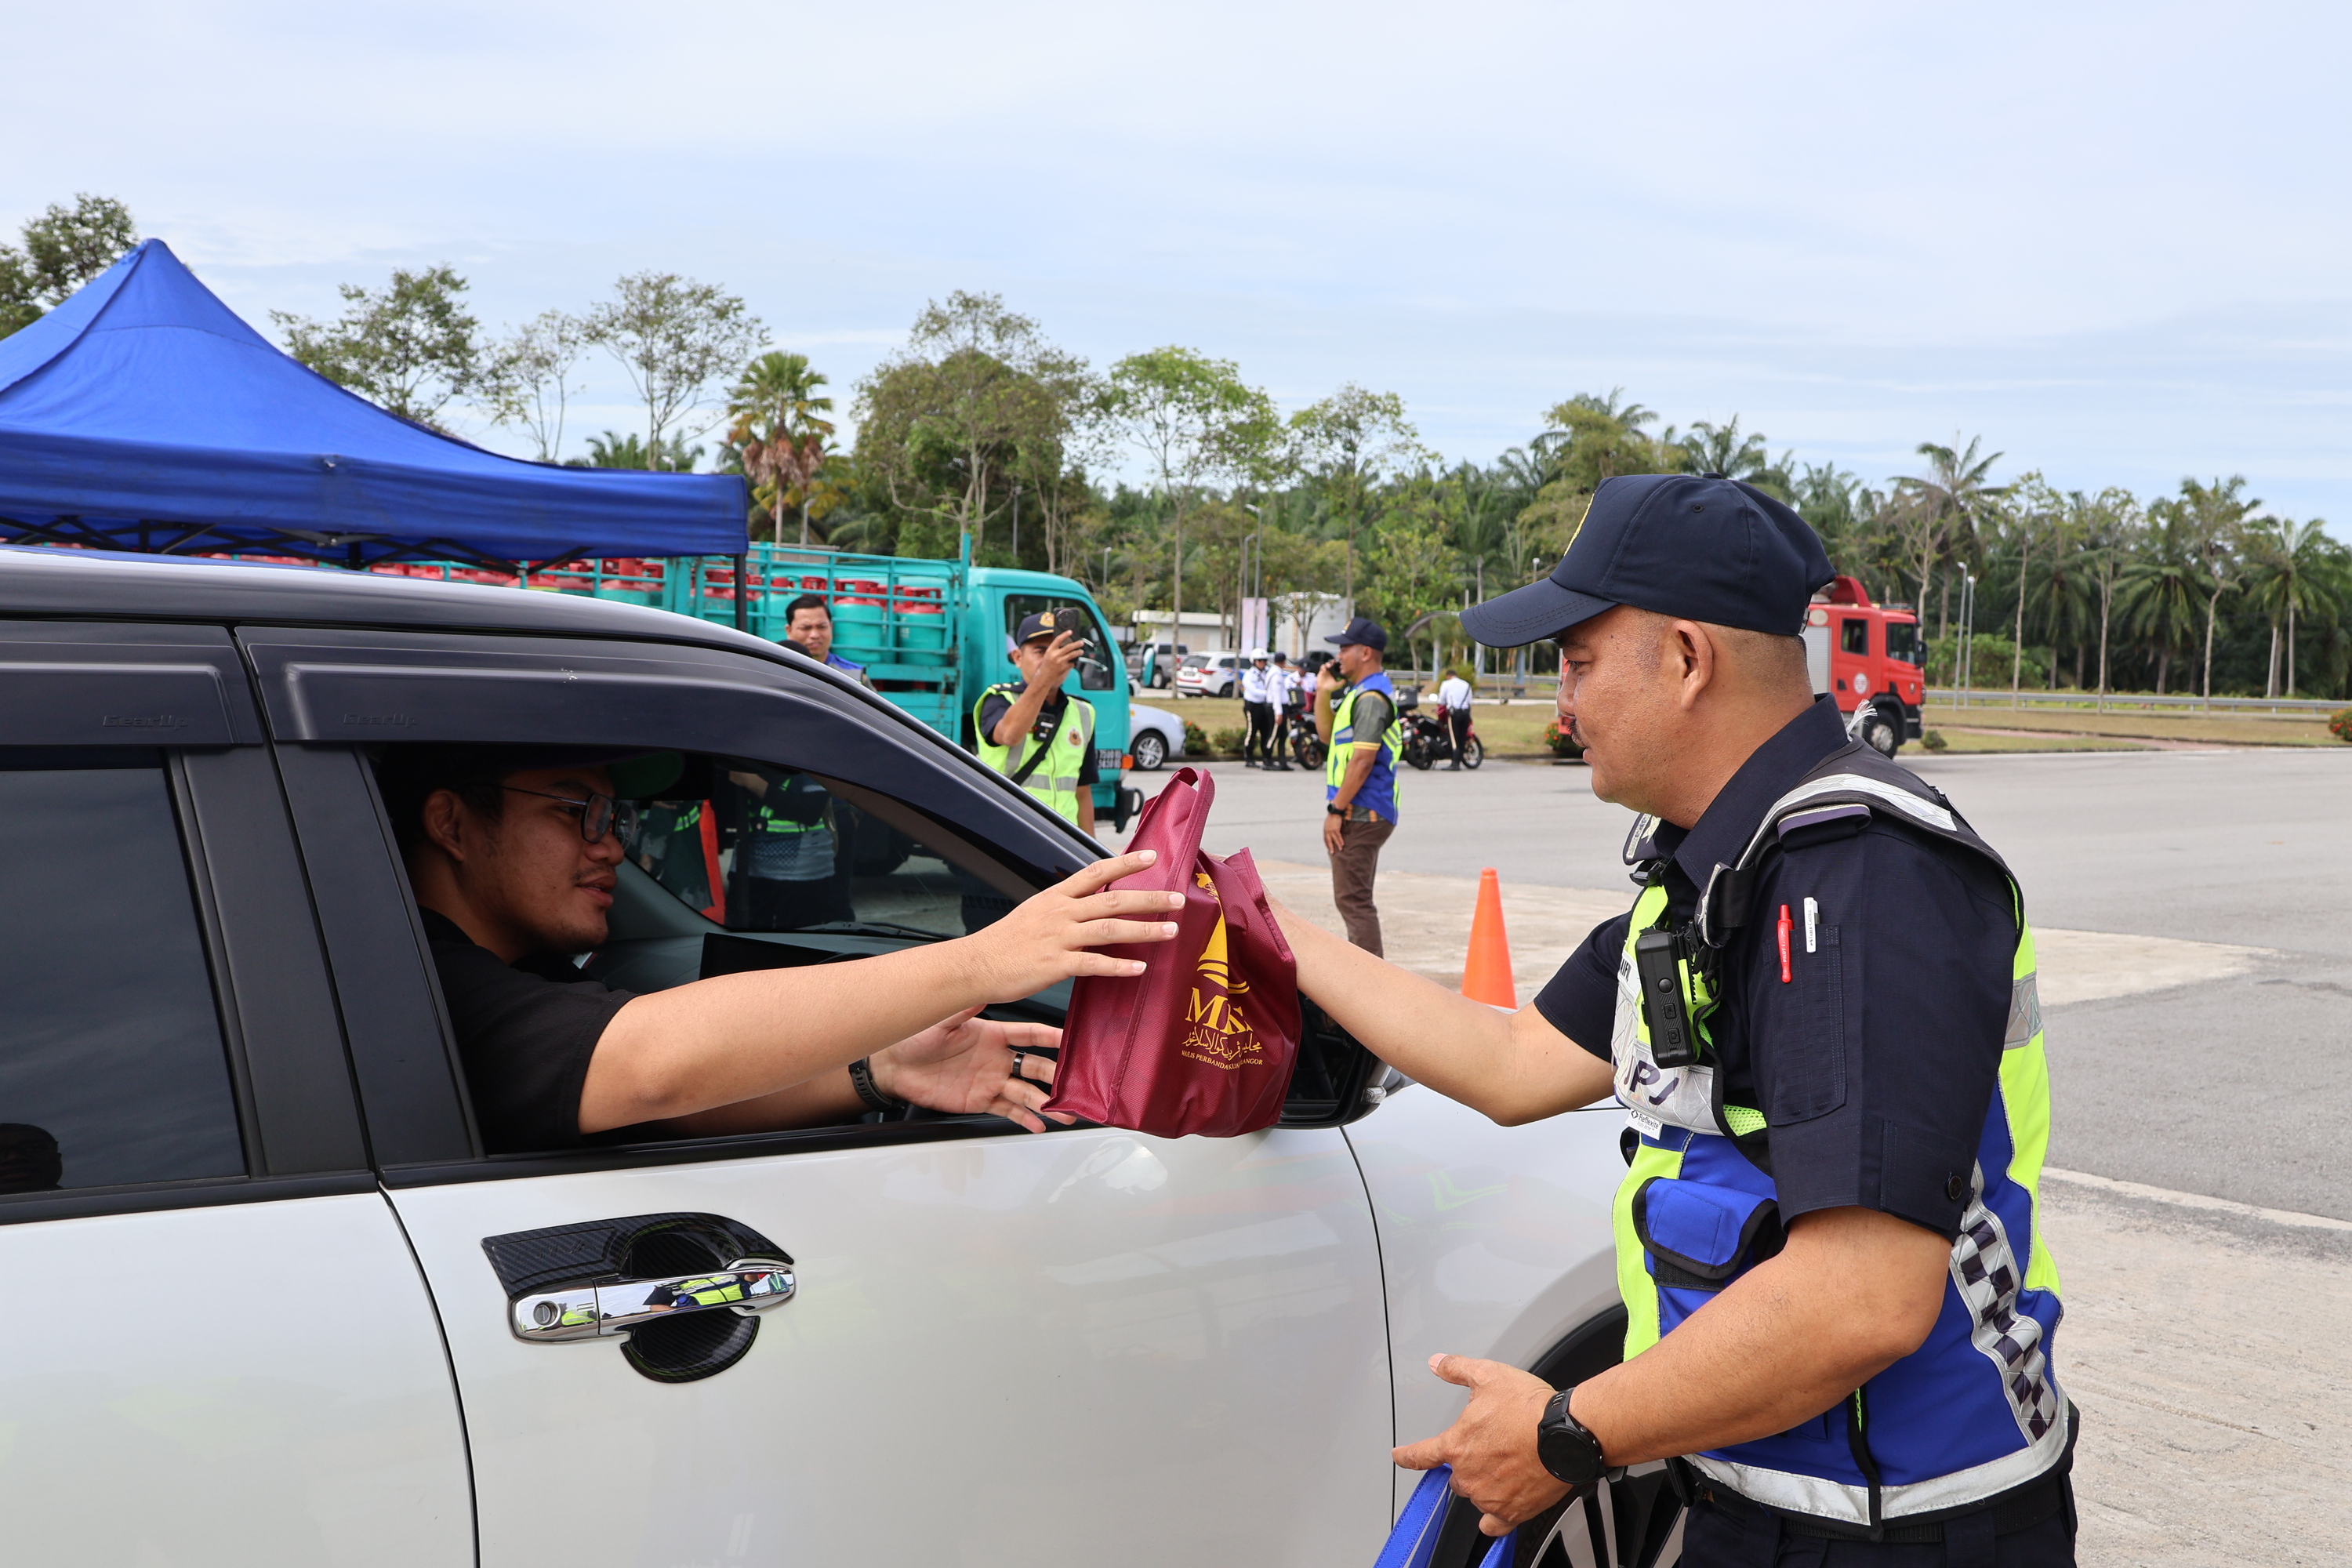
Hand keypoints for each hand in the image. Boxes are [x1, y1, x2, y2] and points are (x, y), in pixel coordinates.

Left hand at [870, 1010, 1073, 1132]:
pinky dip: (1024, 1119)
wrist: (894, 1066)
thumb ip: (964, 1009)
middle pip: (1035, 1066)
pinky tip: (1038, 1124)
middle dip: (1056, 1074)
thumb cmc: (915, 1038)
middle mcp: (996, 1058)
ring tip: (1065, 1110)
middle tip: (1074, 1081)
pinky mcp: (980, 1100)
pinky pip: (1008, 1110)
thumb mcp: (942, 1021)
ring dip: (1046, 1101)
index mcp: (993, 1034)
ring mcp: (990, 1081)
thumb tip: (981, 990)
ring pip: (1026, 1092)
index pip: (1029, 1034)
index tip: (1069, 1040)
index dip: (1050, 1037)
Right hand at [961, 850, 1182, 998]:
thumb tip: (1089, 906)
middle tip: (1178, 898)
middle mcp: (1061, 913)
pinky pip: (1094, 964)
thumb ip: (1063, 908)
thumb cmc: (1004, 943)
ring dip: (1145, 929)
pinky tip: (1139, 968)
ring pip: (1110, 928)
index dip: (1125, 864)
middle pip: (1113, 899)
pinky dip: (1119, 965)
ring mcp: (1059, 938)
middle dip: (1149, 899)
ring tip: (1171, 931)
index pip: (1096, 873)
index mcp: (1055, 897)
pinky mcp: (1056, 964)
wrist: (975, 963)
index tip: (1151, 857)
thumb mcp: (1033, 912)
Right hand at [1030, 633, 1083, 689]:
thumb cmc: (1047, 665)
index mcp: (1050, 650)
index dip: (1065, 634)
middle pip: (1068, 647)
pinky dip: (1074, 662)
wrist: (1044, 677)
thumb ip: (1056, 650)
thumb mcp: (1048, 655)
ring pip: (1072, 654)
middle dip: (1076, 644)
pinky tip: (1075, 661)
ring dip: (1078, 652)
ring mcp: (1060, 662)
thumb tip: (1066, 644)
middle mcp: (1055, 655)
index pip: (1058, 640)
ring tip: (1081, 651)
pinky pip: (1072, 663)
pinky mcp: (1064, 668)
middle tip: (1081, 642)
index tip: (1070, 632)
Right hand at [1317, 664, 1340, 693]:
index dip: (1338, 664)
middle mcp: (1331, 671)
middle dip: (1333, 661)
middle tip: (1334, 662)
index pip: (1337, 666)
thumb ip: (1342, 682)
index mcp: (1335, 673)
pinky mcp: (1321, 671)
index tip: (1339, 663)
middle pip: (1332, 663)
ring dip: (1328, 664)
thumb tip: (1346, 679)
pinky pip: (1322, 667)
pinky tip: (1324, 670)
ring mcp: (1326, 670)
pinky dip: (1323, 667)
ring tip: (1329, 666)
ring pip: (1327, 664)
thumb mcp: (1337, 685)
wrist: (1323, 690)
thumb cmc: (1331, 687)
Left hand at [1322, 811, 1344, 854]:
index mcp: (1325, 830)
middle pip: (1328, 841)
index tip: (1329, 848)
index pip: (1325, 839)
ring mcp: (1331, 830)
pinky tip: (1342, 844)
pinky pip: (1338, 836)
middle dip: (1330, 847)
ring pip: (1334, 839)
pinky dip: (1340, 840)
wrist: (1334, 812)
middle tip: (1332, 853)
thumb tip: (1330, 830)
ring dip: (1337, 845)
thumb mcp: (1328, 823)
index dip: (1327, 844)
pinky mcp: (1336, 829)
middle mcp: (1327, 831)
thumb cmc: (1332, 816)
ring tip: (1340, 850)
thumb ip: (1329, 827)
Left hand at [1393, 1355, 1570, 1537]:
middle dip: (1467, 1463)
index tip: (1400, 1457)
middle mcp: (1468, 1474)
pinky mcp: (1511, 1511)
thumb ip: (1457, 1369)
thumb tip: (1436, 1363)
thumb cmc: (1530, 1407)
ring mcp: (1488, 1496)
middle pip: (1456, 1475)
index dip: (1407, 1456)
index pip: (1421, 1454)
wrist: (1566, 1434)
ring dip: (1484, 1484)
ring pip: (1476, 1494)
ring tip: (1507, 1465)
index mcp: (1457, 1445)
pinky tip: (1500, 1508)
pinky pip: (1494, 1524)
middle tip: (1491, 1449)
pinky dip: (1494, 1518)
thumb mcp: (1489, 1375)